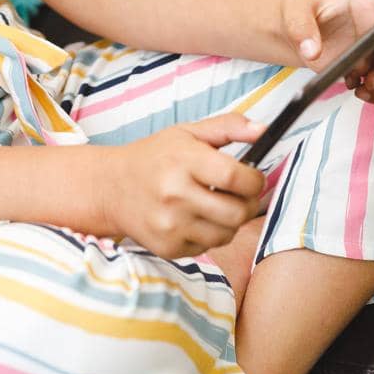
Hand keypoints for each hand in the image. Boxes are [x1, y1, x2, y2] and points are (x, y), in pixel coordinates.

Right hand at [105, 114, 266, 258]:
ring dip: (231, 221)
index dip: (255, 180)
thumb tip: (263, 130)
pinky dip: (209, 235)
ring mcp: (170, 224)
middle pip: (238, 212)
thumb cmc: (154, 157)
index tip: (252, 178)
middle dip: (248, 204)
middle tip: (240, 195)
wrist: (110, 187)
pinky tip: (195, 219)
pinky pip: (207, 247)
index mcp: (183, 161)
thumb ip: (228, 126)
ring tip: (216, 206)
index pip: (235, 178)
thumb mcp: (187, 133)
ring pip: (227, 234)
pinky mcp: (167, 247)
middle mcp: (175, 195)